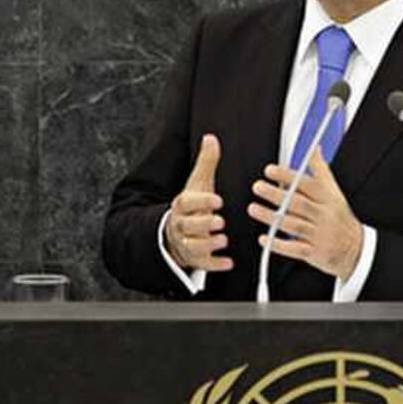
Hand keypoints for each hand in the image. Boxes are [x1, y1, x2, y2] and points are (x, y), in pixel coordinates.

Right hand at [164, 134, 232, 271]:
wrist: (174, 232)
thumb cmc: (192, 206)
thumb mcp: (198, 183)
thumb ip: (206, 162)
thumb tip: (211, 138)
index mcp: (182, 206)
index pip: (187, 202)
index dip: (201, 201)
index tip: (217, 200)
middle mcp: (181, 225)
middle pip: (188, 226)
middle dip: (204, 224)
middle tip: (219, 222)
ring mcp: (186, 243)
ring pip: (193, 246)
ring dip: (208, 244)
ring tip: (222, 240)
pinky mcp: (195, 259)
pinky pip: (203, 265)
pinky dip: (215, 264)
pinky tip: (228, 262)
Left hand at [247, 147, 363, 280]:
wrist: (357, 248)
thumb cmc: (340, 217)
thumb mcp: (334, 191)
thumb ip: (321, 170)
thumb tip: (314, 149)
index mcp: (327, 198)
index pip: (306, 184)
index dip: (287, 176)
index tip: (270, 170)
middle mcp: (323, 215)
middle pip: (297, 203)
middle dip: (276, 195)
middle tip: (258, 187)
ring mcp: (319, 235)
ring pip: (293, 224)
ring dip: (272, 217)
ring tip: (254, 209)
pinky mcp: (314, 253)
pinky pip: (295, 249)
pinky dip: (279, 245)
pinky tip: (265, 238)